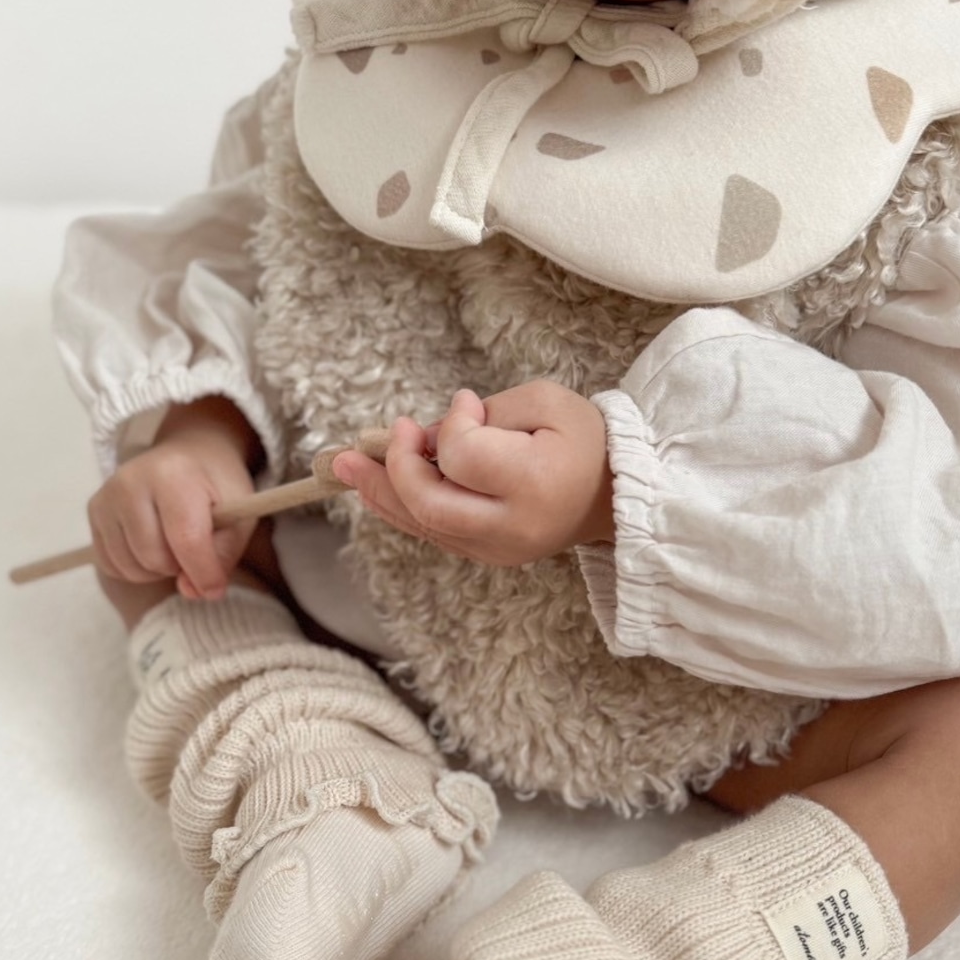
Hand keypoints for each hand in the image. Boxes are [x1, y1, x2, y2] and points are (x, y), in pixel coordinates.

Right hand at [86, 397, 259, 600]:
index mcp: (174, 475)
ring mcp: (107, 495)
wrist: (189, 455)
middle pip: (154, 557)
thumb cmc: (217, 487)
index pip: (186, 539)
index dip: (203, 573)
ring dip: (157, 570)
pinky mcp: (95, 509)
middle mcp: (132, 481)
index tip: (215, 589)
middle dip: (180, 567)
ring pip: (130, 566)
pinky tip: (152, 547)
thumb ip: (223, 555)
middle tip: (194, 549)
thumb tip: (192, 591)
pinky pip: (111, 564)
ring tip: (174, 546)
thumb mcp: (239, 515)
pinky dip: (135, 568)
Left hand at [331, 383, 613, 566]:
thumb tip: (433, 434)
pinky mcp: (490, 557)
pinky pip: (435, 534)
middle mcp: (513, 527)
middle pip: (430, 506)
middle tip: (358, 445)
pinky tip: (376, 488)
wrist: (616, 495)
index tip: (466, 404)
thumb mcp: (545, 402)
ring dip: (380, 494)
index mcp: (535, 483)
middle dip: (389, 471)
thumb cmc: (585, 439)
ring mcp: (500, 550)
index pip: (463, 456)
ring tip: (343, 468)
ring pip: (425, 527)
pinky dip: (402, 508)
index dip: (451, 425)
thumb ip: (486, 413)